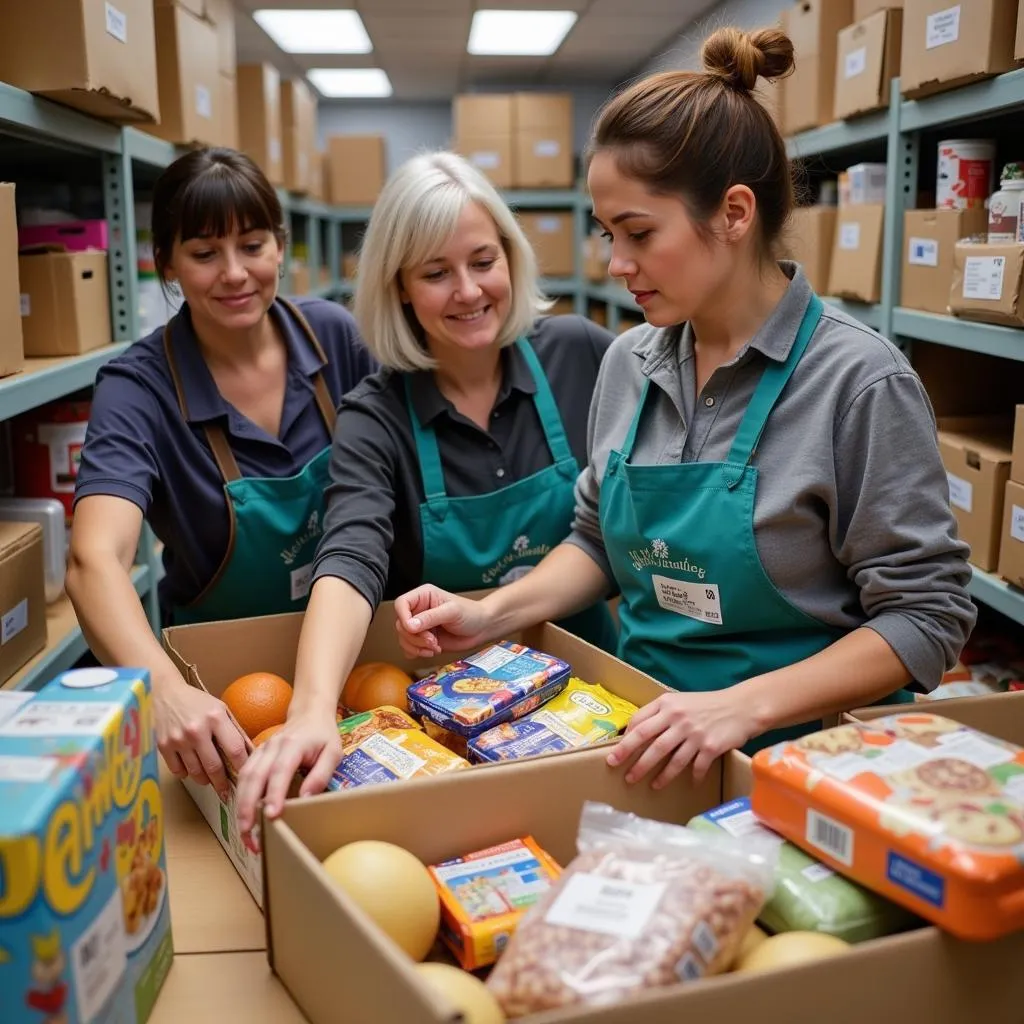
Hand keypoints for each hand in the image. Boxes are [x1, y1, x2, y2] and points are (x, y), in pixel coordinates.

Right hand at [155, 678, 248, 800]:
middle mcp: (197, 729)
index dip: (242, 766)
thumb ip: (235, 731)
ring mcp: (178, 739)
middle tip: (227, 792)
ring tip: (210, 780)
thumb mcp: (221, 709)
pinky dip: (187, 774)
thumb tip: (251, 754)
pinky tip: (192, 769)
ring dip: (206, 780)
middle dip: (223, 783)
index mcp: (216, 717)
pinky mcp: (163, 746)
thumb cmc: (197, 702)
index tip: (246, 776)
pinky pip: (179, 771)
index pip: (234, 749)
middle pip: (214, 767)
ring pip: (196, 773)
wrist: (164, 693)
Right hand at [233, 710, 342, 849]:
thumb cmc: (323, 735)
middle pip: (255, 777)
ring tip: (244, 832)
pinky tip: (242, 815)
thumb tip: (305, 798)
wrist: (309, 712)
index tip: (271, 816)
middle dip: (248, 807)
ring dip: (240, 806)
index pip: (280, 771)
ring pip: (244, 778)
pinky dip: (240, 796)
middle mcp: (272, 747)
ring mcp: (261, 750)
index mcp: (293, 745)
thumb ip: (321, 774)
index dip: (274, 794)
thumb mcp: (333, 752)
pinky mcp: (255, 756)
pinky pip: (243, 776)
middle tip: (249, 834)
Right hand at [394, 585, 493, 657]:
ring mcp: (420, 626)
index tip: (414, 629)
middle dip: (415, 637)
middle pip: (401, 625)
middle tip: (432, 641)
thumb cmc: (471, 613)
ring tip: (435, 646)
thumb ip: (430, 617)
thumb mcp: (451, 612)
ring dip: (417, 647)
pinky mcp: (423, 640)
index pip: (401, 604)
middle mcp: (419, 610)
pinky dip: (418, 653)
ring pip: (404, 638)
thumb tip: (409, 625)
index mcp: (423, 596)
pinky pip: (409, 649)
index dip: (403, 618)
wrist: (482, 628)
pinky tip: (433, 651)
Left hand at [607, 690, 756, 788]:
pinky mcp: (710, 747)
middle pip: (648, 742)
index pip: (639, 722)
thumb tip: (636, 731)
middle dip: (631, 759)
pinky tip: (688, 784)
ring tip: (648, 785)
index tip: (615, 752)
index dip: (625, 739)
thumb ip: (660, 713)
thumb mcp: (680, 701)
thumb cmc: (707, 704)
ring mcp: (694, 733)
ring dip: (657, 774)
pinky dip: (692, 777)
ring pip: (670, 758)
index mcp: (667, 704)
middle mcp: (677, 718)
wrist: (741, 706)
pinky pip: (696, 767)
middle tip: (620, 772)